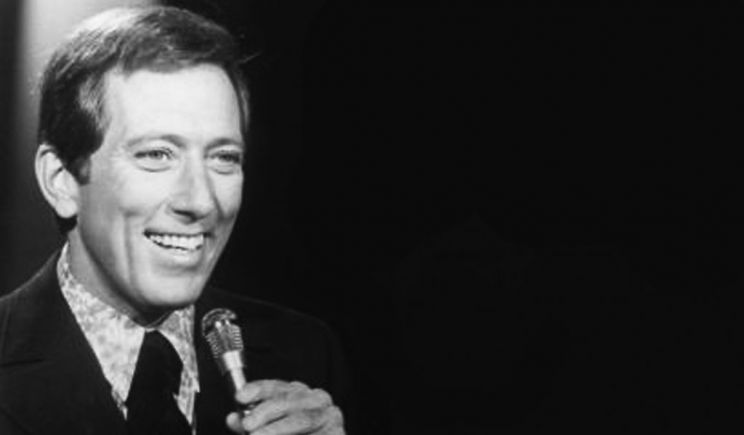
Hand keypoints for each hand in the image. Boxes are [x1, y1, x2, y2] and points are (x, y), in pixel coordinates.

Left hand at [226, 380, 344, 434]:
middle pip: (290, 400)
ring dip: (277, 429)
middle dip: (266, 411)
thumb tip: (233, 418)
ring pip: (302, 419)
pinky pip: (316, 434)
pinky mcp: (337, 433)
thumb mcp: (269, 430)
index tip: (240, 397)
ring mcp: (330, 416)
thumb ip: (252, 424)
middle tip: (248, 424)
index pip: (277, 387)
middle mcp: (316, 399)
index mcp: (299, 394)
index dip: (258, 390)